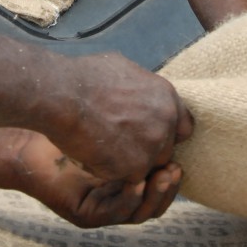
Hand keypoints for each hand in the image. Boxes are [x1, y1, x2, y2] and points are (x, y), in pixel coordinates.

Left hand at [6, 129, 182, 226]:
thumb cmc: (66, 125)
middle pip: (155, 201)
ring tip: (163, 177)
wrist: (25, 141)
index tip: (181, 151)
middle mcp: (115, 199)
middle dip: (169, 186)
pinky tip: (136, 183)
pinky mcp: (85, 215)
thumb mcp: (108, 124)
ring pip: (140, 211)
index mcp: (125, 179)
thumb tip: (171, 110)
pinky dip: (127, 199)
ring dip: (156, 195)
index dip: (171, 170)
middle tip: (176, 169)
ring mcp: (101, 209)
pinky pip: (114, 212)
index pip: (160, 182)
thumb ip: (136, 125)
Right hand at [40, 53, 192, 185]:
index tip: (147, 133)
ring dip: (127, 162)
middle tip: (119, 143)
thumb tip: (140, 92)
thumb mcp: (123, 68)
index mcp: (167, 98)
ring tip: (102, 147)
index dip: (166, 132)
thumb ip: (141, 88)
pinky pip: (126, 178)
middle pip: (165, 150)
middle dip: (145, 150)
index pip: (183, 127)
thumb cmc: (85, 77)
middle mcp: (166, 123)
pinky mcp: (134, 168)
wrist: (63, 95)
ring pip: (146, 167)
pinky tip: (93, 154)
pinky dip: (110, 171)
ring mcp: (152, 148)